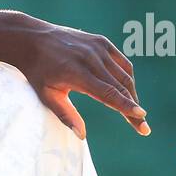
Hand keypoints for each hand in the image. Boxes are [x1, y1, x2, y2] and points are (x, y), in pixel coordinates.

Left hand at [12, 24, 147, 139]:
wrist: (32, 39)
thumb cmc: (37, 71)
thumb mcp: (46, 95)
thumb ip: (65, 115)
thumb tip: (82, 136)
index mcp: (76, 73)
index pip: (108, 93)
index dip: (125, 106)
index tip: (141, 116)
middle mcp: (91, 58)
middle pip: (121, 87)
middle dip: (133, 108)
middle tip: (143, 127)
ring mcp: (98, 48)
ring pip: (124, 75)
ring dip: (132, 94)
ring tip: (135, 112)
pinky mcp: (101, 42)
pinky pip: (121, 62)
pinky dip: (127, 77)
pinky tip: (127, 91)